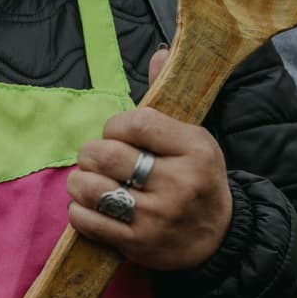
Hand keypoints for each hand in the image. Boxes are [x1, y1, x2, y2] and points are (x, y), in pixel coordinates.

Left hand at [66, 48, 231, 269]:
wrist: (218, 239)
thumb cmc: (197, 179)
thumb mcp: (194, 137)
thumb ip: (168, 99)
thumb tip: (160, 53)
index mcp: (193, 149)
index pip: (134, 123)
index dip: (114, 126)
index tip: (117, 134)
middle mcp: (177, 183)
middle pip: (105, 155)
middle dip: (91, 153)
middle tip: (96, 158)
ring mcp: (156, 217)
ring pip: (90, 187)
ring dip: (80, 182)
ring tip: (89, 181)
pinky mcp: (137, 244)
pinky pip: (87, 219)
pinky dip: (79, 210)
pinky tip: (90, 206)